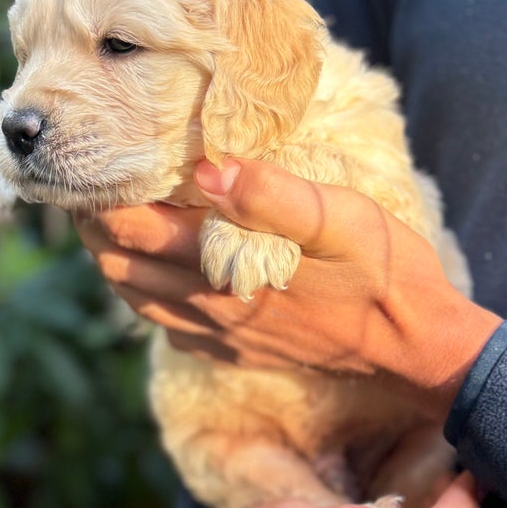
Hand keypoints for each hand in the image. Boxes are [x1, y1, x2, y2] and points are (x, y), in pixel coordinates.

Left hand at [75, 158, 501, 421]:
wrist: (412, 344)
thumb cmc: (382, 270)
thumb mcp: (338, 217)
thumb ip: (270, 194)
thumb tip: (205, 170)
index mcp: (221, 268)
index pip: (128, 230)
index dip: (99, 196)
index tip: (94, 157)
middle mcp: (206, 308)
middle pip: (116, 266)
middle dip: (94, 224)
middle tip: (94, 181)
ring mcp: (217, 335)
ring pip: (134, 297)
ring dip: (114, 258)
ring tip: (112, 216)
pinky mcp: (232, 350)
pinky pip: (165, 324)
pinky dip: (144, 292)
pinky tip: (156, 266)